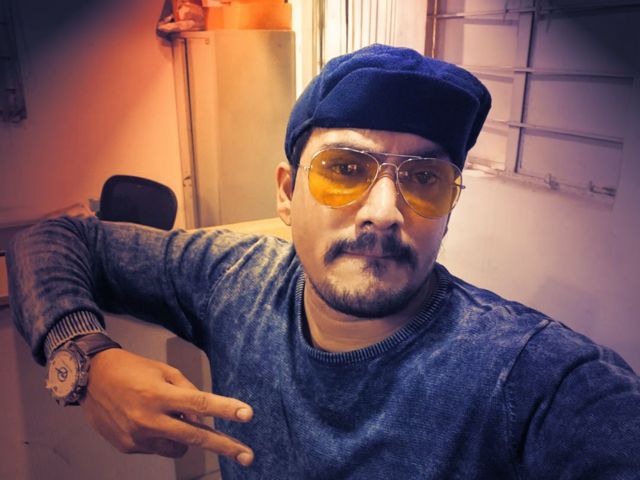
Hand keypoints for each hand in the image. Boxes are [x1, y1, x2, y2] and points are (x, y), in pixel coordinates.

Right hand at [80, 348, 253, 465]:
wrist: (90, 378)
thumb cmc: (132, 370)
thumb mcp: (165, 371)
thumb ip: (187, 393)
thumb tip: (202, 419)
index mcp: (160, 395)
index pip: (201, 404)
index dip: (226, 409)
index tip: (247, 414)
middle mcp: (150, 419)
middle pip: (196, 437)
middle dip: (225, 447)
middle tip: (248, 456)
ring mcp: (138, 437)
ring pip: (179, 448)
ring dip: (184, 437)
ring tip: (170, 417)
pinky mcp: (128, 447)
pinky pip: (158, 447)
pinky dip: (162, 436)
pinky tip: (147, 419)